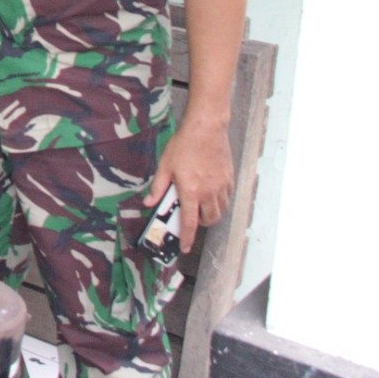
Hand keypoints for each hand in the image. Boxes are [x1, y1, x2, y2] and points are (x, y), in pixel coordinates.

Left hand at [146, 117, 232, 252]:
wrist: (206, 128)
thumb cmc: (183, 146)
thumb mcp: (165, 166)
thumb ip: (158, 187)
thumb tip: (149, 203)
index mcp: (191, 191)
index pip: (190, 222)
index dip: (187, 238)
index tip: (185, 248)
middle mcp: (209, 192)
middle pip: (209, 220)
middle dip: (200, 224)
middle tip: (192, 217)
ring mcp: (221, 186)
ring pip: (220, 211)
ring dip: (211, 214)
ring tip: (201, 206)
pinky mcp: (230, 179)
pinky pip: (227, 199)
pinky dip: (220, 202)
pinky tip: (212, 194)